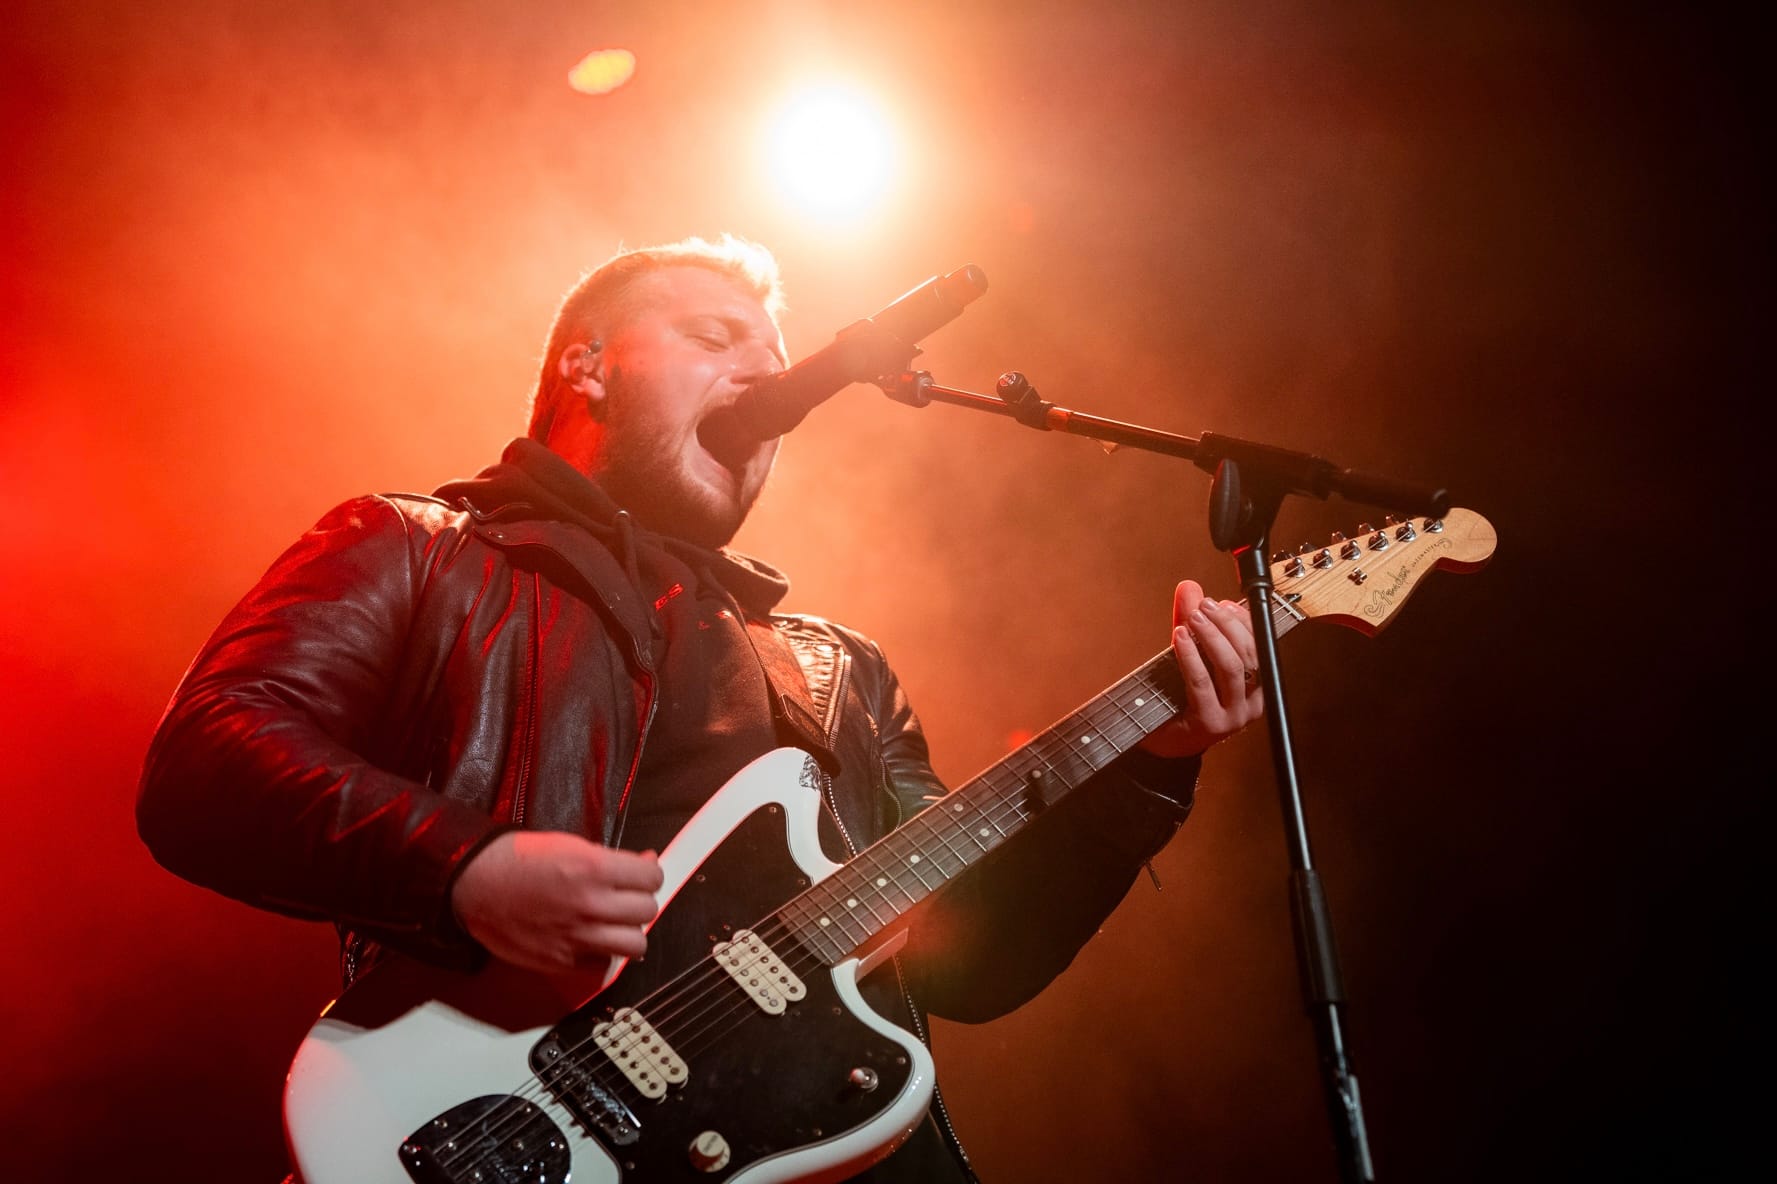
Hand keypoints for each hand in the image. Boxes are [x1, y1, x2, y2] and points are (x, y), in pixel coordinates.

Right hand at [450, 831, 663, 973]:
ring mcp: (577, 936)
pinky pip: (603, 964)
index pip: (652, 877)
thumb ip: (611, 858)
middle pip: (647, 910)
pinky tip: (592, 940)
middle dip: (640, 901)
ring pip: (635, 945)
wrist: (474, 884)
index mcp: (593, 868)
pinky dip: (603, 954)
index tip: (642, 875)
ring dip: (630, 932)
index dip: (649, 874)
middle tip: (626, 897)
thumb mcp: (569, 844)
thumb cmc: (517, 859)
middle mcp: (590, 904)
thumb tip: (646, 862)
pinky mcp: (562, 960)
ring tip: (617, 923)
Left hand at [1139, 579, 1264, 758]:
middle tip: (1205, 606)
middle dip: (1227, 624)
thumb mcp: (1190, 655)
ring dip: (1212, 636)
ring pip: (1232, 667)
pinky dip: (1191, 656)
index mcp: (1258, 687)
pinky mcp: (1210, 722)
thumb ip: (1193, 623)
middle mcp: (1253, 703)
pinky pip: (1202, 683)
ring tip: (1193, 618)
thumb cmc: (1180, 698)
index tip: (1225, 603)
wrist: (1162, 743)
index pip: (1261, 647)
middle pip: (1249, 655)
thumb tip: (1190, 587)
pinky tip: (1180, 638)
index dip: (1245, 621)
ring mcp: (1233, 716)